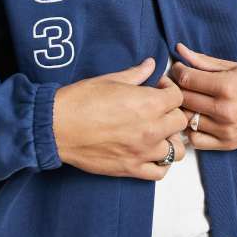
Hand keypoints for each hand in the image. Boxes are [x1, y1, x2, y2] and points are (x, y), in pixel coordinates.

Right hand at [52, 58, 187, 180]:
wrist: (56, 126)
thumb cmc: (81, 100)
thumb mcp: (111, 80)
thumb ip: (136, 74)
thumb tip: (150, 64)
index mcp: (148, 103)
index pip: (178, 97)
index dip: (169, 90)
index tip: (158, 89)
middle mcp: (150, 129)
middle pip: (180, 122)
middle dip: (171, 112)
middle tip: (157, 109)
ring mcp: (142, 151)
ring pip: (176, 150)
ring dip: (170, 139)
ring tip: (157, 132)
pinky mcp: (131, 168)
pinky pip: (160, 172)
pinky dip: (160, 163)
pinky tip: (150, 152)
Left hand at [169, 42, 236, 150]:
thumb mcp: (233, 66)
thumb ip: (203, 61)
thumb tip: (179, 49)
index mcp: (227, 86)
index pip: (187, 79)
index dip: (178, 71)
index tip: (179, 68)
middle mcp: (225, 110)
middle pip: (184, 99)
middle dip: (177, 88)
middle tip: (178, 82)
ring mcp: (225, 129)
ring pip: (186, 119)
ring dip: (183, 108)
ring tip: (188, 100)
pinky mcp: (226, 144)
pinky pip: (195, 140)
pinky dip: (191, 129)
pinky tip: (197, 118)